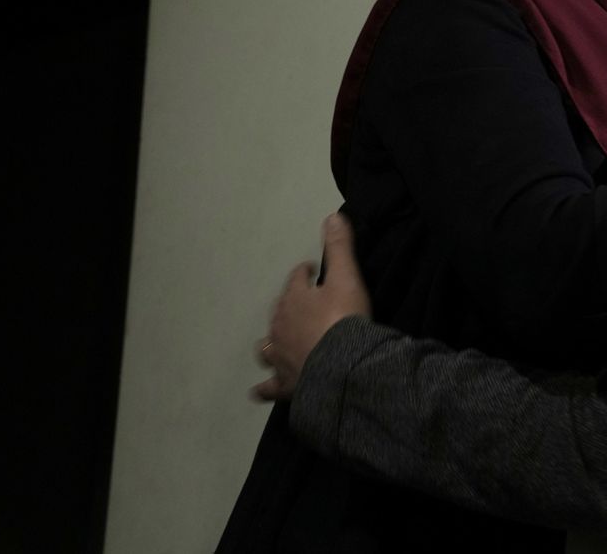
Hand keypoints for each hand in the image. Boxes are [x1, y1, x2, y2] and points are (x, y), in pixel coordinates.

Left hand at [253, 213, 370, 401]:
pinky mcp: (284, 383)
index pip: (296, 278)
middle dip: (288, 305)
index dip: (304, 273)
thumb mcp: (347, 277)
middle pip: (279, 311)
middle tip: (303, 304)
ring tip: (276, 342)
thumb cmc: (343, 318)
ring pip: (267, 346)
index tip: (312, 270)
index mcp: (294, 298)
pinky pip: (268, 387)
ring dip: (271, 342)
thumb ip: (339, 247)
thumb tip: (332, 215)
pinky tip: (259, 390)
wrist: (340, 365)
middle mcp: (280, 326)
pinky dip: (263, 388)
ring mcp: (279, 356)